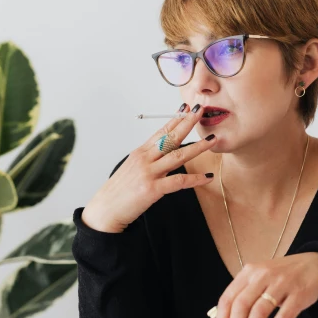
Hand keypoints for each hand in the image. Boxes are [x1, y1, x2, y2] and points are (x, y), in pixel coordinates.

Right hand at [81, 103, 216, 232]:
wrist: (105, 210)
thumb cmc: (118, 192)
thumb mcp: (131, 170)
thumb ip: (146, 161)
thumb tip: (161, 155)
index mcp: (140, 153)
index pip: (160, 132)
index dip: (174, 119)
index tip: (186, 108)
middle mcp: (145, 159)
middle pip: (170, 138)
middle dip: (187, 123)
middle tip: (201, 110)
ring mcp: (149, 173)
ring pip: (178, 156)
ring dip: (198, 147)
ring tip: (213, 139)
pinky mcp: (152, 189)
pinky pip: (179, 181)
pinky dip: (195, 179)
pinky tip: (207, 177)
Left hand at [212, 252, 317, 317]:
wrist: (313, 264)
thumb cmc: (281, 275)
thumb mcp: (260, 277)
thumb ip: (245, 294)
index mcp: (249, 272)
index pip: (228, 297)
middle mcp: (263, 275)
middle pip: (241, 305)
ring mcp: (281, 284)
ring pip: (259, 311)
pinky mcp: (298, 295)